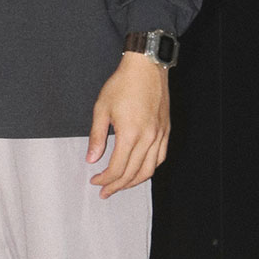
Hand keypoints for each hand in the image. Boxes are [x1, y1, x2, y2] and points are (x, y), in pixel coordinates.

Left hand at [87, 53, 170, 197]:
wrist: (146, 67)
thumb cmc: (122, 84)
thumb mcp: (102, 109)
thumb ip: (97, 137)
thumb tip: (92, 159)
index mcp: (130, 134)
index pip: (117, 168)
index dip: (104, 179)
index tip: (94, 181)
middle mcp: (148, 138)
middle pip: (133, 173)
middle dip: (116, 186)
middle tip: (104, 192)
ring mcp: (160, 135)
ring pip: (149, 170)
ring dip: (133, 182)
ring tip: (120, 186)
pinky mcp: (166, 130)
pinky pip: (160, 158)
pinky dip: (149, 169)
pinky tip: (139, 171)